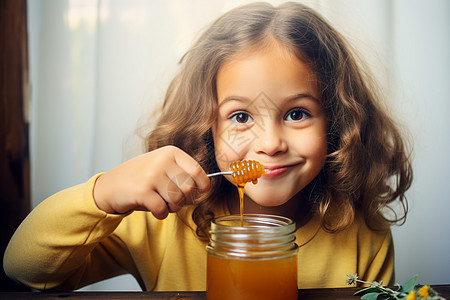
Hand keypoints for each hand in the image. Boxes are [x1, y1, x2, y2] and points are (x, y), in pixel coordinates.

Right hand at [93, 145, 209, 218]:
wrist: (110, 186)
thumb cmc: (141, 178)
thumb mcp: (162, 166)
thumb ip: (182, 173)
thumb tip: (205, 187)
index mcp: (171, 152)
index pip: (198, 171)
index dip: (200, 187)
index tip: (195, 193)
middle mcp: (162, 160)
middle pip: (189, 188)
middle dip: (184, 200)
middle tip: (172, 201)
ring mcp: (151, 175)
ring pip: (177, 200)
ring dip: (172, 208)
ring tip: (162, 203)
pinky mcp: (142, 191)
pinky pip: (163, 209)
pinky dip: (161, 214)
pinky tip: (154, 209)